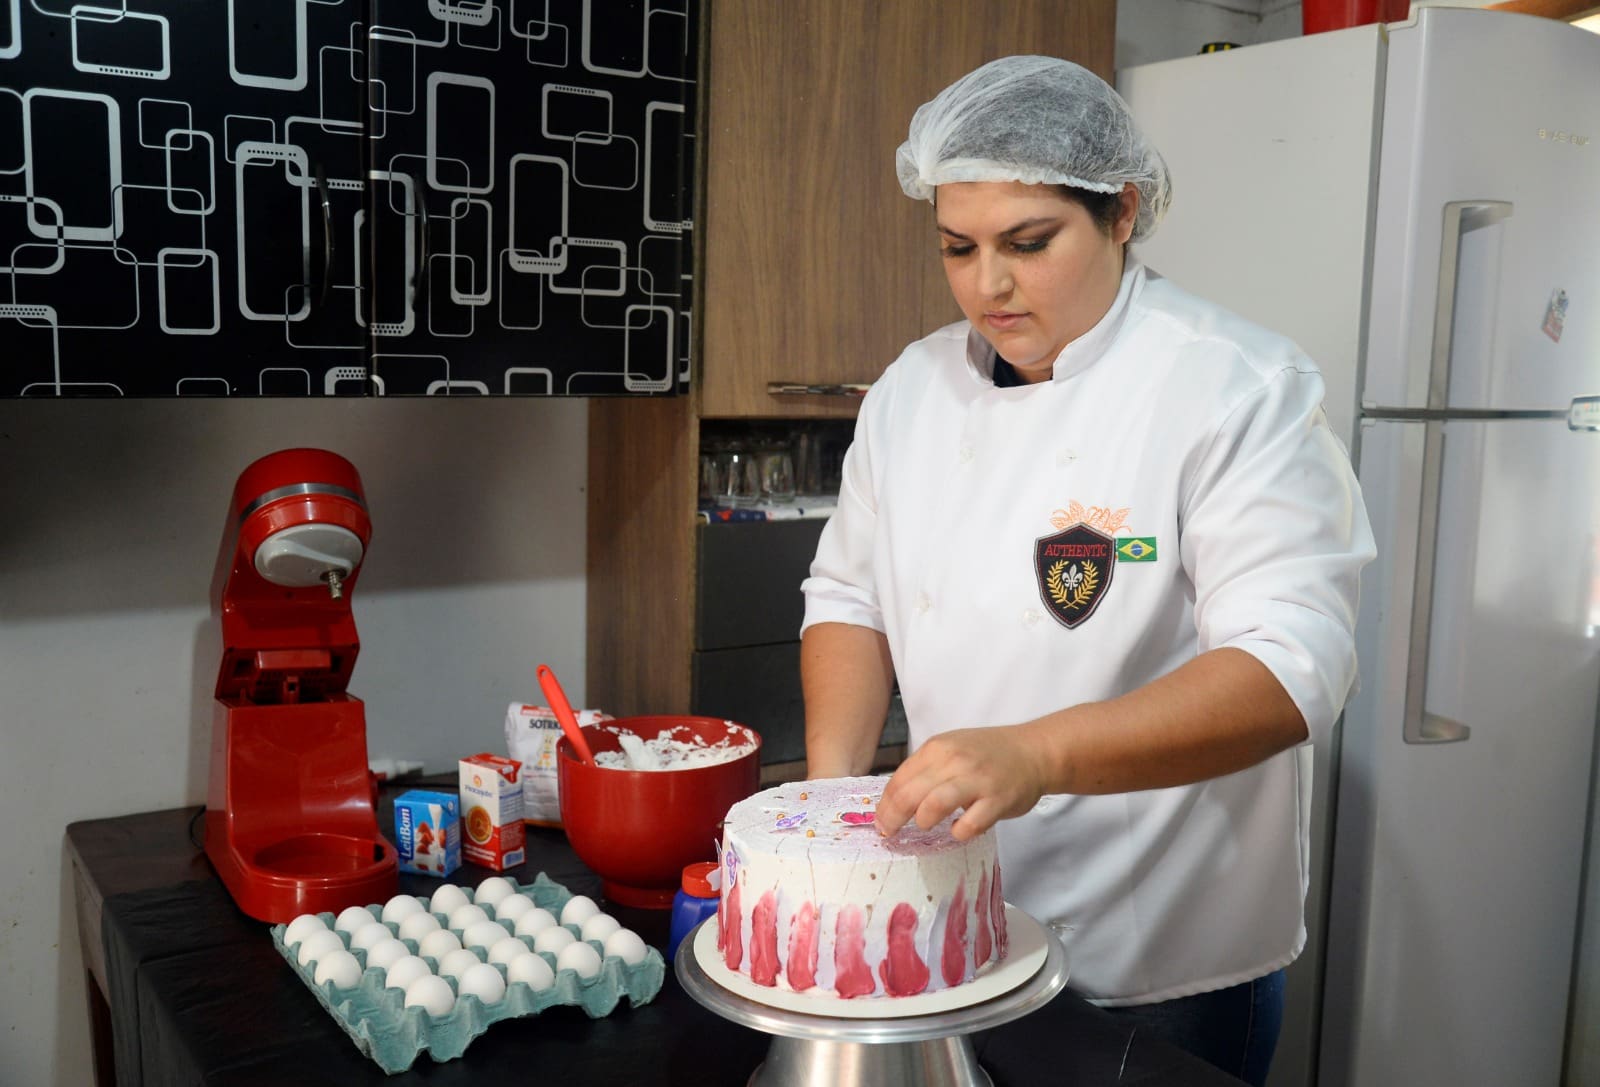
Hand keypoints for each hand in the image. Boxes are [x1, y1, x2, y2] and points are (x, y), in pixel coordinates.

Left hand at [874, 724, 1047, 840]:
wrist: (1033, 751)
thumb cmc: (988, 754)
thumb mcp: (951, 749)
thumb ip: (925, 769)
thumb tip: (894, 799)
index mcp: (938, 748)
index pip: (899, 779)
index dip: (885, 804)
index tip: (880, 821)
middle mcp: (954, 761)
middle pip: (909, 794)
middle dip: (893, 818)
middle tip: (889, 833)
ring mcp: (977, 780)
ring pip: (934, 806)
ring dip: (922, 821)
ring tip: (925, 826)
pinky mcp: (997, 800)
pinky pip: (969, 824)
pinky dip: (958, 832)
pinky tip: (958, 830)